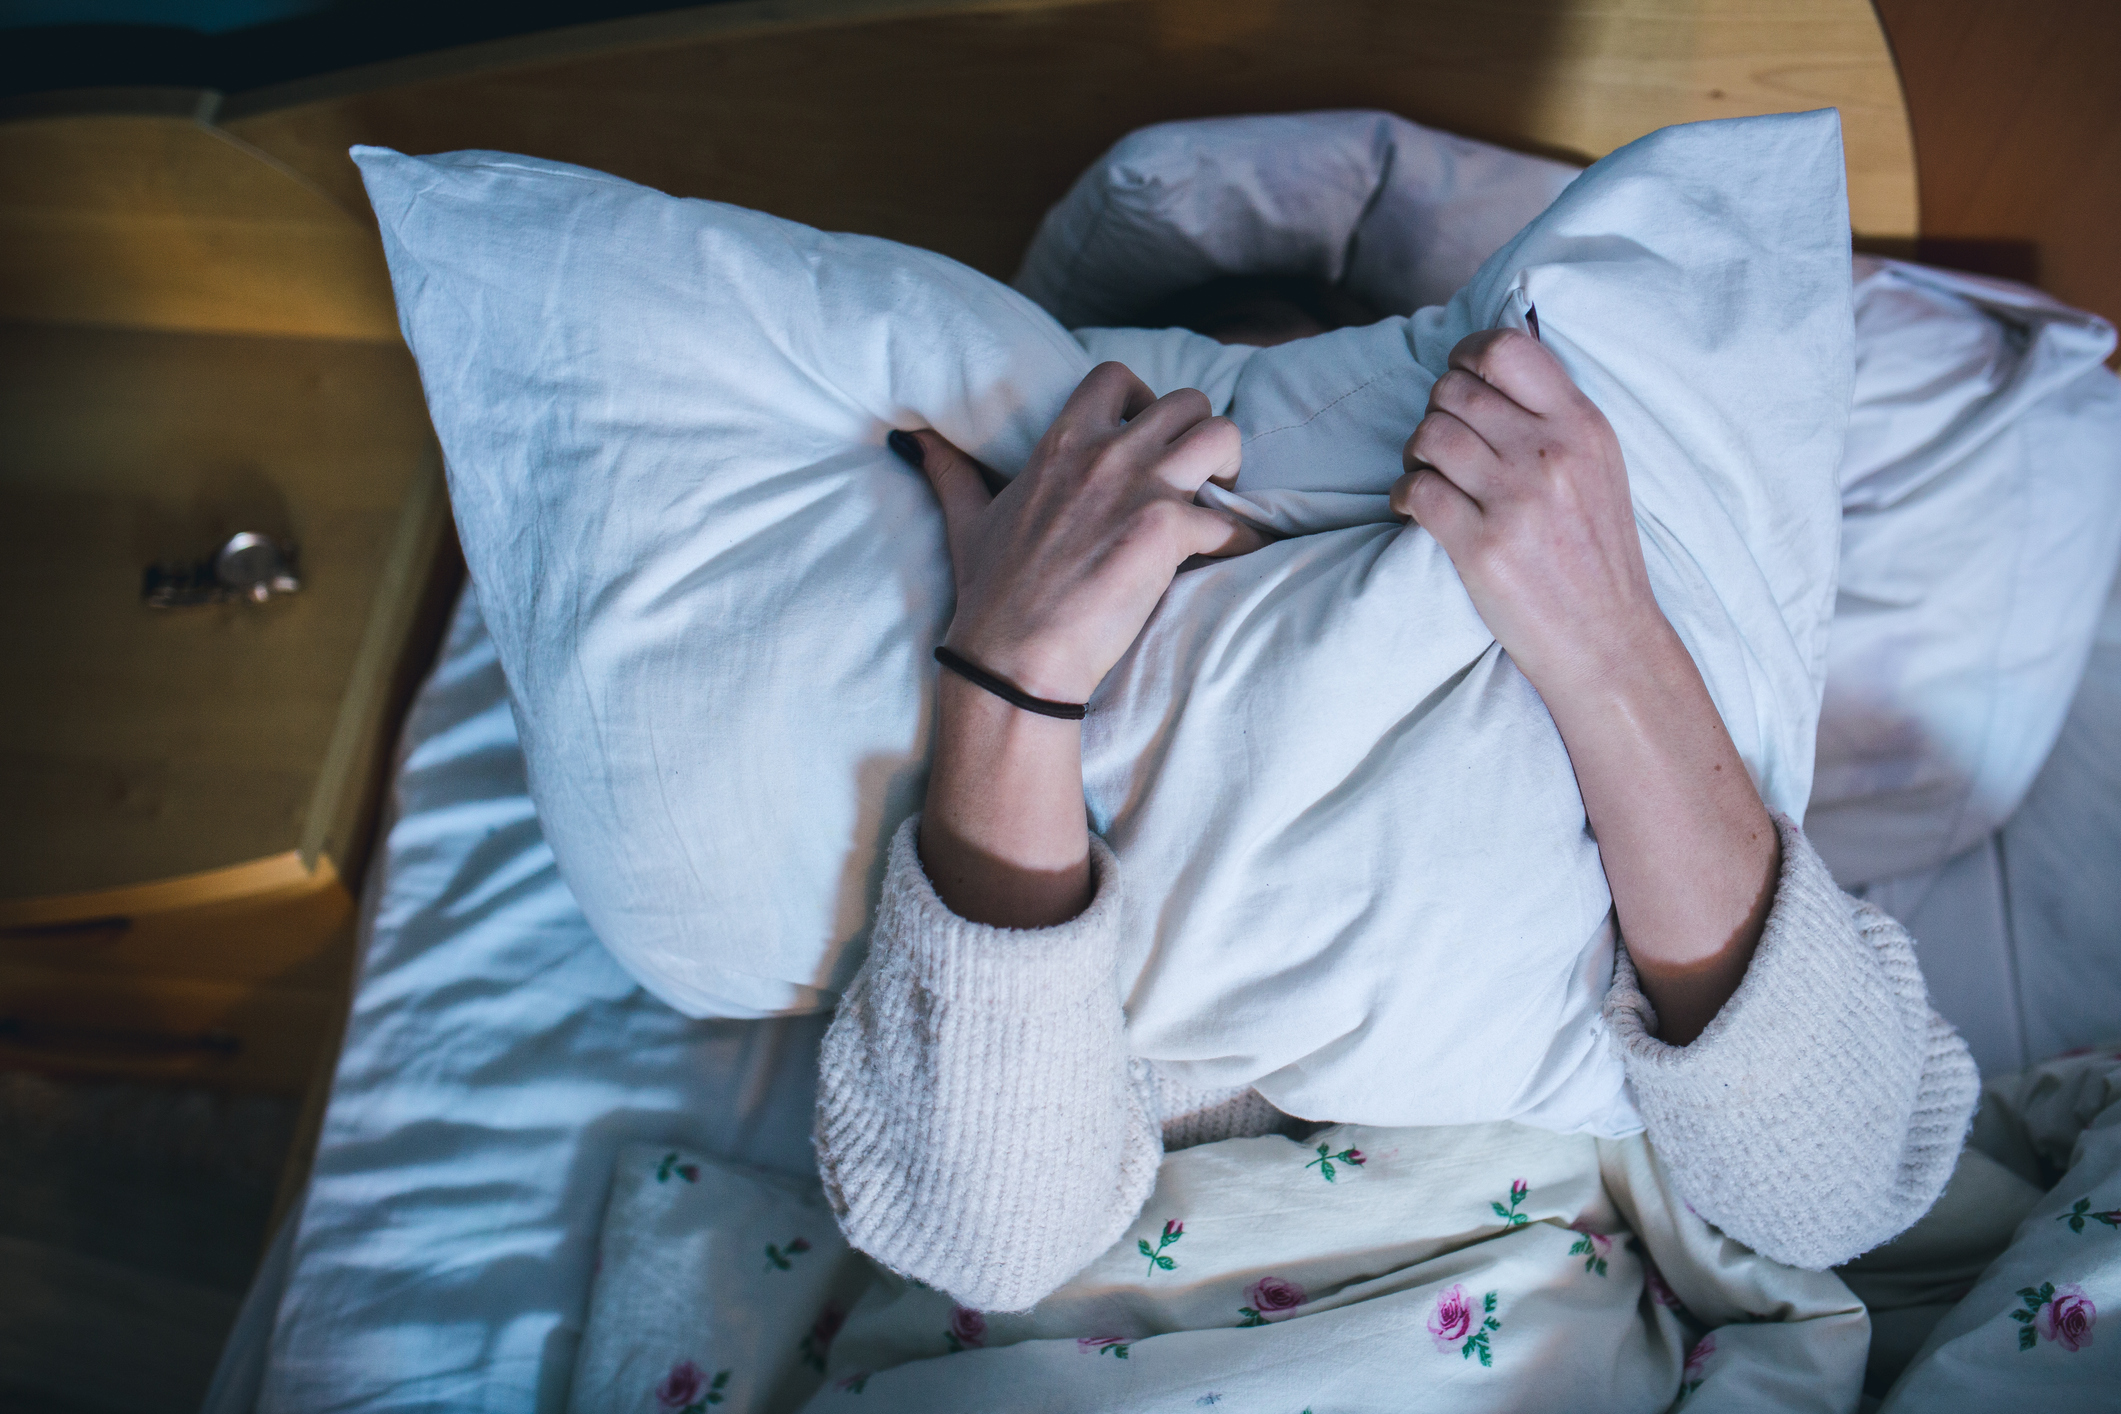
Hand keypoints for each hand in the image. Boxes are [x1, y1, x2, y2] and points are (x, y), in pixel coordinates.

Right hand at [899, 362, 1261, 927]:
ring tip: (1218, 501)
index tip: (1145, 435)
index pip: (1116, 376)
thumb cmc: (991, 593)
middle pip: (1188, 401)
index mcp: (1061, 443)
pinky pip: (1231, 521)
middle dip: (1200, 432)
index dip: (1143, 399)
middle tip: (1195, 473)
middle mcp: (1106, 454)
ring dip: (1230, 468)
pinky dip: (1240, 539)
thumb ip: (949, 470)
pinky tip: (1231, 556)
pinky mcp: (1166, 533)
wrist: (1014, 657)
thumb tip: (912, 437)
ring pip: (1222, 436)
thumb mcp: (965, 519)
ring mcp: (1139, 490)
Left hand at [1390, 328, 1665, 697]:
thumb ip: (1554, 419)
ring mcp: (1516, 500)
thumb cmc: (1596, 555)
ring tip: (1427, 475)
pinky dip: (1403, 495)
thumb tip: (1490, 369)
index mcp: (1583, 426)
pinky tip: (1415, 509)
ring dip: (1414, 453)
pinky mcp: (1482, 546)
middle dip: (1435, 412)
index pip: (1508, 349)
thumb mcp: (1599, 467)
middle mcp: (1551, 453)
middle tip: (1439, 445)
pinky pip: (1416, 490)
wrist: (1607, 641)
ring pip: (1430, 435)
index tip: (1458, 379)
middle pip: (1455, 392)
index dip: (1467, 355)